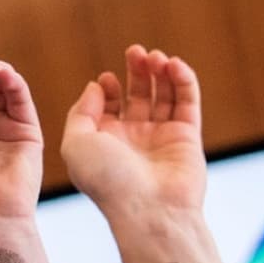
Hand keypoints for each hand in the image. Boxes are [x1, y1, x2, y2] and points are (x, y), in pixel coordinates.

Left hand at [61, 45, 207, 214]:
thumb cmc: (108, 181)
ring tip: (155, 57)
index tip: (106, 79)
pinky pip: (188, 102)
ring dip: (160, 71)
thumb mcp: (75, 144)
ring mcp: (162, 137)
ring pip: (163, 95)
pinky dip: (183, 80)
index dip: (107, 88)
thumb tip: (97, 86)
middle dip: (136, 71)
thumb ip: (81, 112)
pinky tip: (173, 65)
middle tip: (135, 52)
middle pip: (137, 95)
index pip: (108, 105)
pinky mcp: (188, 137)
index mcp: (106, 142)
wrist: (148, 210)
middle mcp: (134, 139)